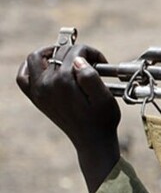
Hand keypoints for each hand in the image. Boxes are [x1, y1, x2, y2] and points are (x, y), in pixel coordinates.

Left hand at [16, 44, 120, 192]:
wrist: (92, 140)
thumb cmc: (102, 119)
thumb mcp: (105, 98)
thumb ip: (91, 77)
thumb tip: (79, 60)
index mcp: (64, 83)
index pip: (75, 52)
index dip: (91, 52)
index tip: (101, 61)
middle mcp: (46, 85)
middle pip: (58, 53)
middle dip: (76, 52)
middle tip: (90, 62)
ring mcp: (38, 91)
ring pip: (35, 59)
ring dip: (49, 53)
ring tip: (65, 56)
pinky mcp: (36, 98)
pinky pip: (23, 77)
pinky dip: (30, 67)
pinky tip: (45, 66)